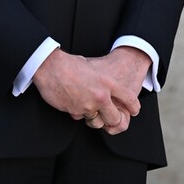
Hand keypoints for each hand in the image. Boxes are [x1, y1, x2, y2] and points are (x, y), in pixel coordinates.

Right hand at [32, 47, 148, 135]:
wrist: (50, 67)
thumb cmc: (69, 64)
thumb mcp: (92, 67)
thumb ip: (101, 80)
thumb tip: (104, 85)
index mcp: (108, 82)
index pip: (129, 98)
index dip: (133, 107)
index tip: (133, 111)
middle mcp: (101, 96)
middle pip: (115, 118)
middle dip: (111, 119)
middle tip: (107, 117)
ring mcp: (88, 105)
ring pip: (95, 120)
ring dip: (91, 115)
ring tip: (84, 103)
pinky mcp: (75, 111)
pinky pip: (80, 116)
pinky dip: (77, 111)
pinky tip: (71, 100)